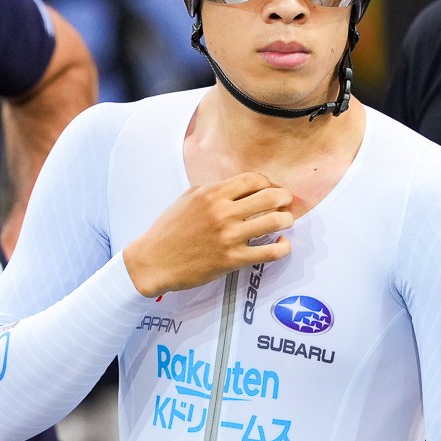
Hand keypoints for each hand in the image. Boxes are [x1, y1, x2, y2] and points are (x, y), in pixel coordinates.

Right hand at [121, 172, 292, 297]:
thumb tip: (240, 187)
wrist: (153, 261)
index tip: (270, 189)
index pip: (253, 179)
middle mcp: (222, 212)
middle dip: (284, 198)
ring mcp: (229, 236)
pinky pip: (270, 252)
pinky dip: (283, 247)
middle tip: (285, 202)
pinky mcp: (232, 260)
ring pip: (275, 221)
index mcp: (211, 194)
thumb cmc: (169, 230)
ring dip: (287, 220)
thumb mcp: (188, 198)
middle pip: (270, 197)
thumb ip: (214, 190)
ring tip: (285, 221)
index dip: (268, 183)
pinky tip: (282, 244)